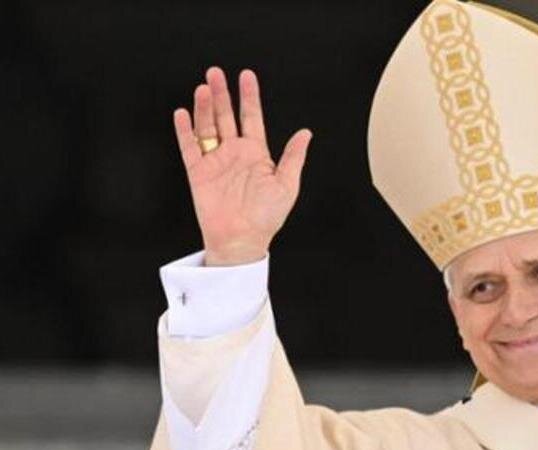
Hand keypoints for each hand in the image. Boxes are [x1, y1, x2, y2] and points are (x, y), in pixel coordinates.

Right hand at [173, 67, 312, 265]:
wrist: (242, 240)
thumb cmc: (266, 217)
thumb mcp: (287, 185)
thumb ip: (294, 157)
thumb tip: (306, 133)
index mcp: (256, 154)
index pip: (252, 118)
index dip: (250, 97)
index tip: (247, 77)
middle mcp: (235, 154)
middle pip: (226, 116)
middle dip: (223, 94)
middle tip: (217, 73)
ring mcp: (216, 161)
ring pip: (208, 126)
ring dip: (205, 107)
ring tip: (204, 87)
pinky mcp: (199, 172)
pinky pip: (190, 147)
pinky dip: (185, 130)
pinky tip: (184, 113)